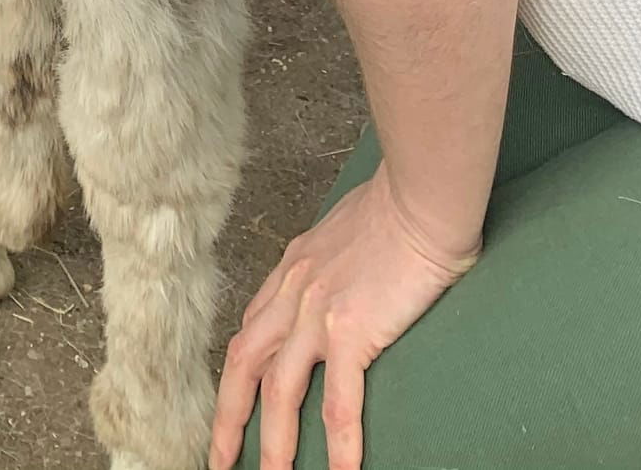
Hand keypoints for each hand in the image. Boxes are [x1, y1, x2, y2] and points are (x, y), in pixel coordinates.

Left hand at [209, 169, 477, 469]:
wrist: (422, 197)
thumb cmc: (397, 206)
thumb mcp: (342, 232)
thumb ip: (329, 262)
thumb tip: (337, 277)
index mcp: (291, 270)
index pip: (249, 330)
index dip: (236, 375)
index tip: (231, 406)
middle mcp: (292, 292)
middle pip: (243, 364)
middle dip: (228, 417)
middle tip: (219, 459)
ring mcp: (317, 313)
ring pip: (279, 391)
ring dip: (272, 443)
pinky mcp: (352, 330)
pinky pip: (339, 401)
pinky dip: (338, 444)